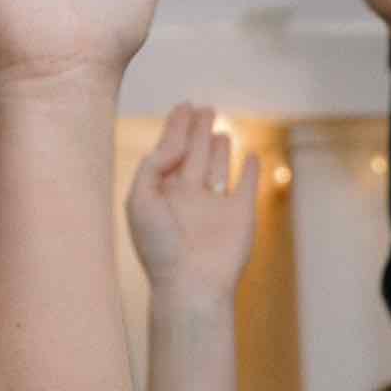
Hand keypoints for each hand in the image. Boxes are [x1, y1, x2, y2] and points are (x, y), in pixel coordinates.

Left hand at [129, 104, 264, 310]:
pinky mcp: (241, 215)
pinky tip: (251, 156)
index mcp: (161, 194)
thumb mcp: (139, 200)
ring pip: (216, 167)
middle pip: (192, 154)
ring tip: (218, 128)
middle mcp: (188, 198)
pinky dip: (249, 171)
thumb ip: (154, 166)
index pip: (168, 152)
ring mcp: (215, 206)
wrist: (191, 284)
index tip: (183, 106)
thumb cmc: (160, 247)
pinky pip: (246, 186)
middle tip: (201, 108)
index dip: (174, 128)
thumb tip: (176, 145)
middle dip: (195, 131)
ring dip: (218, 148)